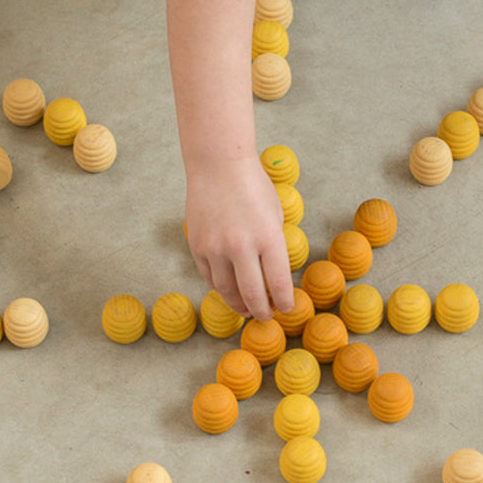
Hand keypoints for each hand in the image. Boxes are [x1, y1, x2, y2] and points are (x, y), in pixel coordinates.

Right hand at [184, 157, 295, 320]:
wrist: (218, 165)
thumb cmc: (253, 186)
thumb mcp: (275, 216)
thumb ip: (274, 247)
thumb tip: (273, 278)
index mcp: (268, 237)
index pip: (279, 284)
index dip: (283, 303)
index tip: (285, 309)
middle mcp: (241, 246)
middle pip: (252, 295)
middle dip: (262, 312)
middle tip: (266, 317)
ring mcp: (215, 248)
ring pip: (227, 291)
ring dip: (239, 305)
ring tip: (247, 309)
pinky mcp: (197, 246)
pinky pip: (210, 277)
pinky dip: (221, 287)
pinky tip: (230, 290)